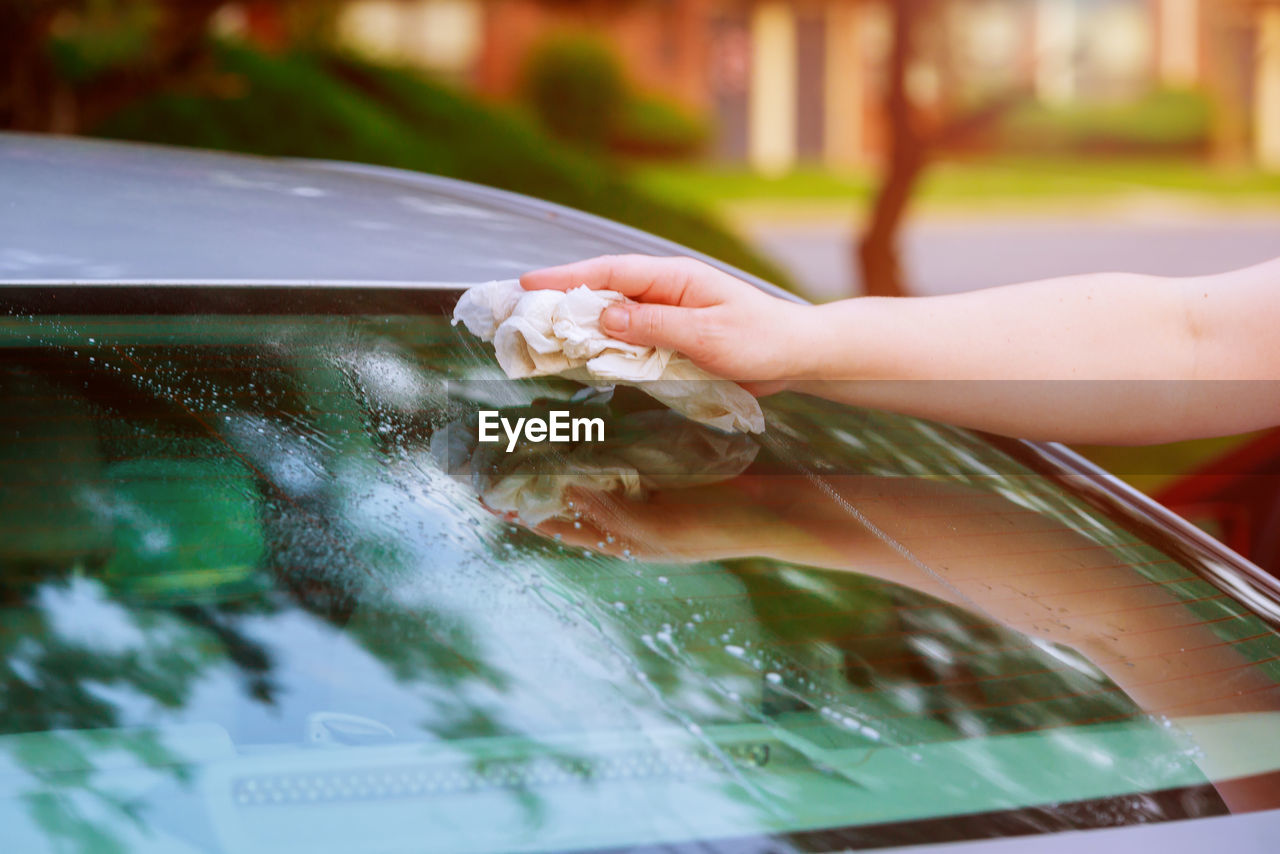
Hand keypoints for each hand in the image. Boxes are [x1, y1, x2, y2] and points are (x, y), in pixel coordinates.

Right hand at [520, 255, 813, 384]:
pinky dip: (603, 351)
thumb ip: (655, 326)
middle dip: (560, 302)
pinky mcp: (670, 341)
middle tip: (519, 315)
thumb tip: (604, 318)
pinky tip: (580, 361)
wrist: (796, 356)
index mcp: (673, 278)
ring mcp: (665, 317)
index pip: (610, 272)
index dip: (567, 278)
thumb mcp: (708, 335)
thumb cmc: (761, 339)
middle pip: (602, 293)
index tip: (528, 285)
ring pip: (610, 320)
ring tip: (537, 340)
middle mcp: (664, 292)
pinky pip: (628, 343)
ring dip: (577, 330)